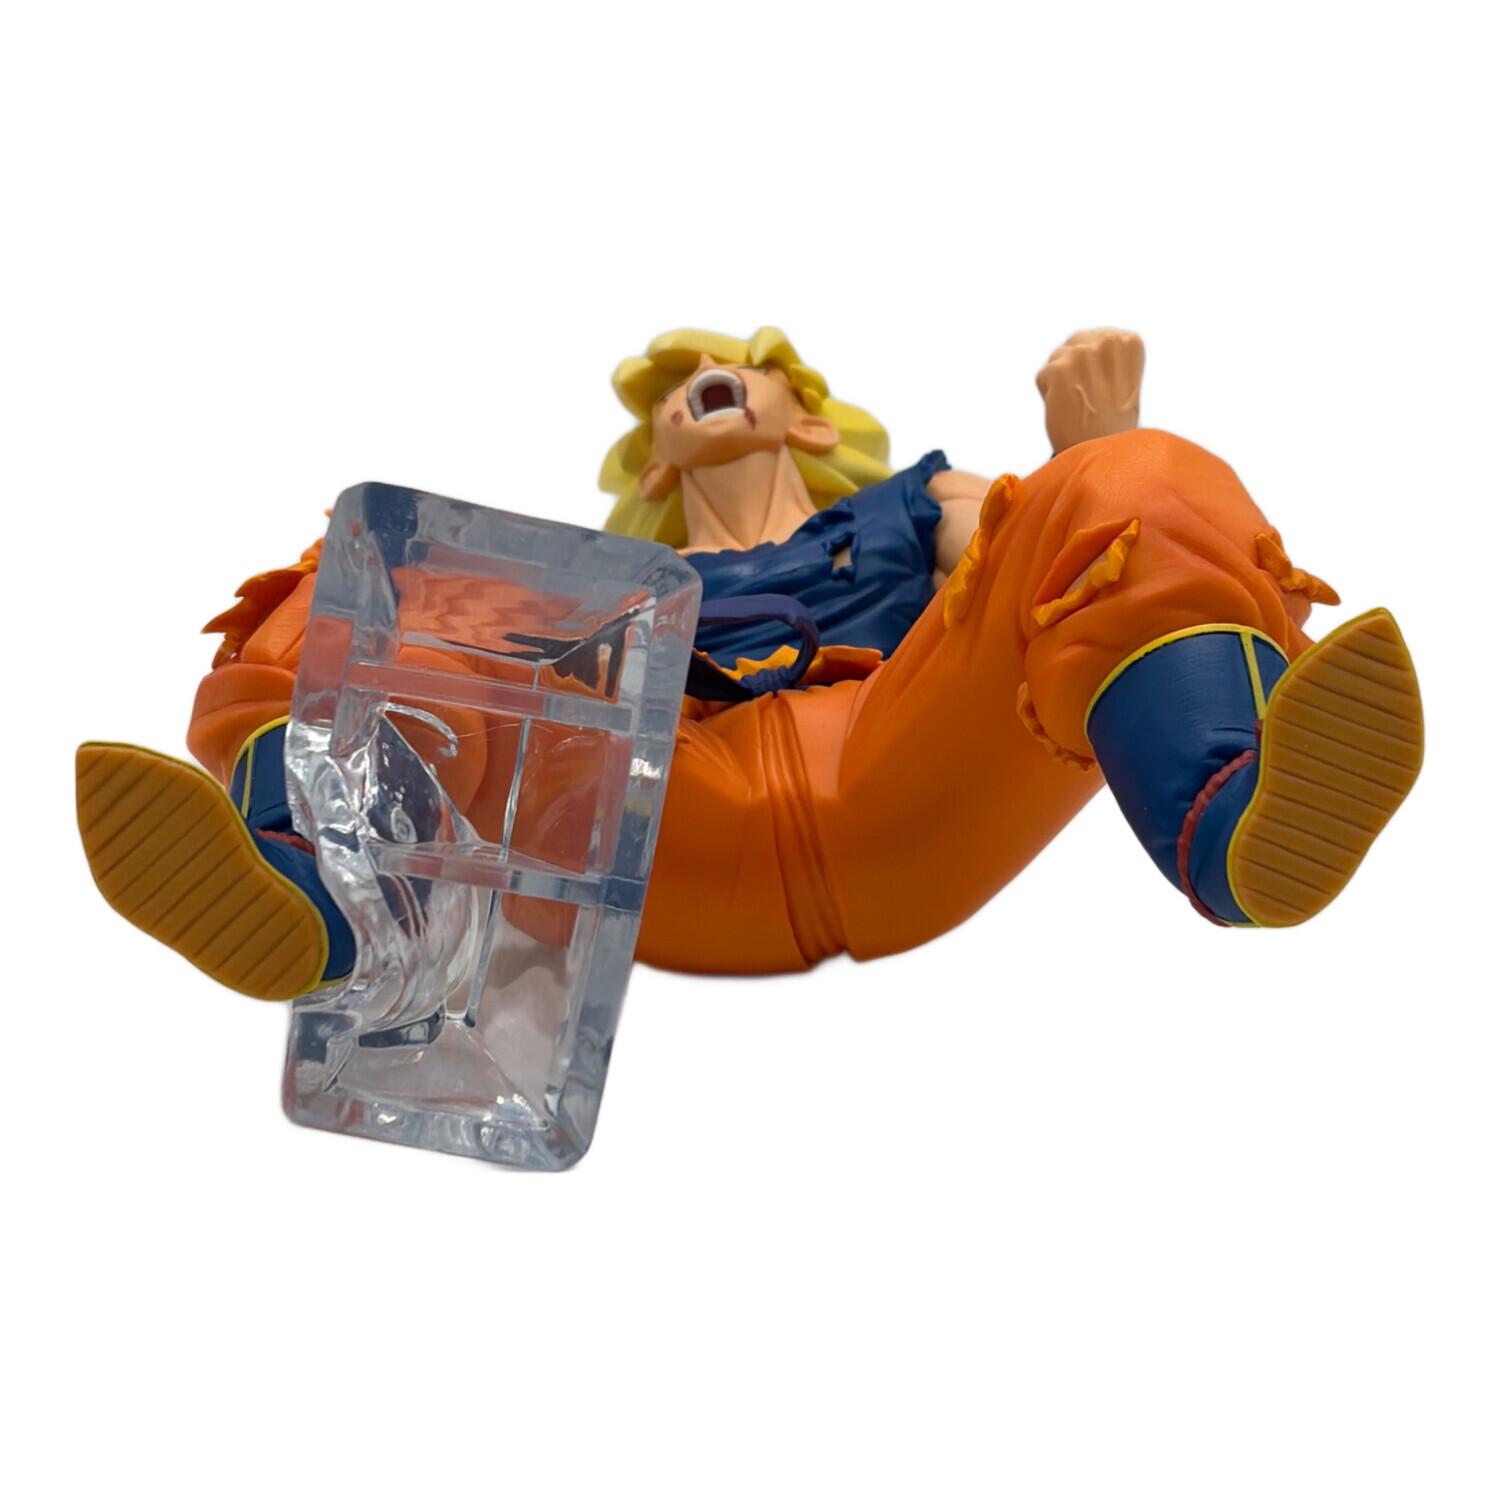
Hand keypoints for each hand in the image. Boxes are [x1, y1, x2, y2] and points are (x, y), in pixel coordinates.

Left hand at [1036, 328, 1144, 453]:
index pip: (1094, 338)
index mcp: (1128, 340)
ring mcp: (1082, 354)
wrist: (1105, 456)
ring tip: (1078, 405)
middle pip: (1073, 343)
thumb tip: (1079, 344)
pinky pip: (1042, 376)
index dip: (1093, 367)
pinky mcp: (1059, 370)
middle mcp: (1108, 340)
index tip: (1104, 389)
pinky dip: (1048, 394)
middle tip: (1087, 399)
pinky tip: (1066, 409)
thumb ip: (1105, 355)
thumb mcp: (1121, 379)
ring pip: (1056, 358)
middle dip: (1073, 369)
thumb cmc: (1112, 422)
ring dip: (1060, 382)